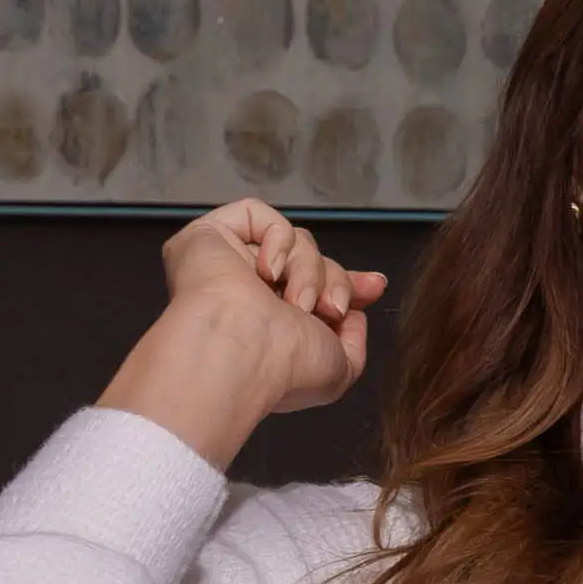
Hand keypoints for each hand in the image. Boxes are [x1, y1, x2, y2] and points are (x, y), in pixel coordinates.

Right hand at [99, 201, 391, 469]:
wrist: (243, 352)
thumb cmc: (285, 368)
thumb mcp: (339, 369)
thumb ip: (352, 343)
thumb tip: (354, 315)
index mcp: (271, 323)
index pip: (315, 288)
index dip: (347, 282)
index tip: (376, 286)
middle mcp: (248, 294)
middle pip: (312, 260)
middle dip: (335, 281)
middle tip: (332, 309)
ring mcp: (226, 264)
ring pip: (293, 241)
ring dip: (309, 270)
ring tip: (297, 304)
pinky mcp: (206, 238)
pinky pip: (255, 214)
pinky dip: (277, 239)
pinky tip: (268, 271)